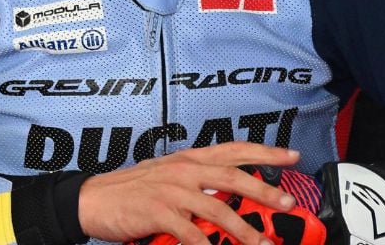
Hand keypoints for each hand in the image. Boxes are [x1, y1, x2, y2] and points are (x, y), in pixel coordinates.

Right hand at [77, 142, 302, 244]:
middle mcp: (184, 170)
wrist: (93, 200)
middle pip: (233, 176)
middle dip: (265, 190)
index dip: (265, 152)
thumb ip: (196, 181)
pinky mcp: (159, 213)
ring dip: (244, 230)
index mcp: (188, 159)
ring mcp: (172, 192)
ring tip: (263, 244)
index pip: (233, 149)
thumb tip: (229, 195)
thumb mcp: (167, 176)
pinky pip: (192, 235)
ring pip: (219, 209)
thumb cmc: (131, 190)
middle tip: (288, 202)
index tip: (291, 156)